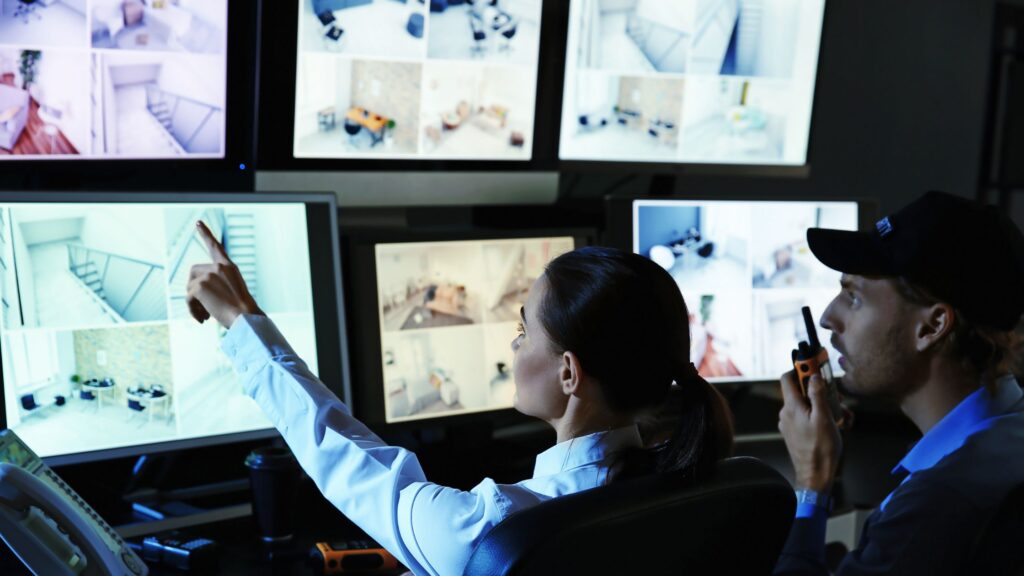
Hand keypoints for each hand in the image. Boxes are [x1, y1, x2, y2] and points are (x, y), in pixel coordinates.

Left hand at [185, 220, 262, 327]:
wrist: (246, 318)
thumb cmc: (243, 311)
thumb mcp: (233, 292)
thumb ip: (217, 285)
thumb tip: (194, 292)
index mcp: (229, 267)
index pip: (215, 247)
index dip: (206, 234)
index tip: (198, 223)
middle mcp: (219, 267)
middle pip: (194, 272)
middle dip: (194, 287)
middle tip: (202, 306)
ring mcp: (209, 275)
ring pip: (190, 286)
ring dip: (194, 303)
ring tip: (205, 316)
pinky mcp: (200, 286)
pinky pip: (188, 298)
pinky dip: (193, 310)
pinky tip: (203, 320)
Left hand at [778, 371, 841, 492]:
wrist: (815, 476)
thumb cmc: (821, 449)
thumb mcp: (824, 418)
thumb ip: (818, 395)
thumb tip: (813, 377)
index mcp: (791, 407)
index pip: (788, 378)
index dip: (800, 369)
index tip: (814, 365)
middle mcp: (786, 413)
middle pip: (801, 392)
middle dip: (819, 392)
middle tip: (836, 399)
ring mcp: (789, 424)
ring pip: (807, 406)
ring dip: (824, 407)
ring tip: (841, 418)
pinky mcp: (794, 433)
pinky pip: (807, 418)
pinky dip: (820, 418)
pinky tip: (835, 426)